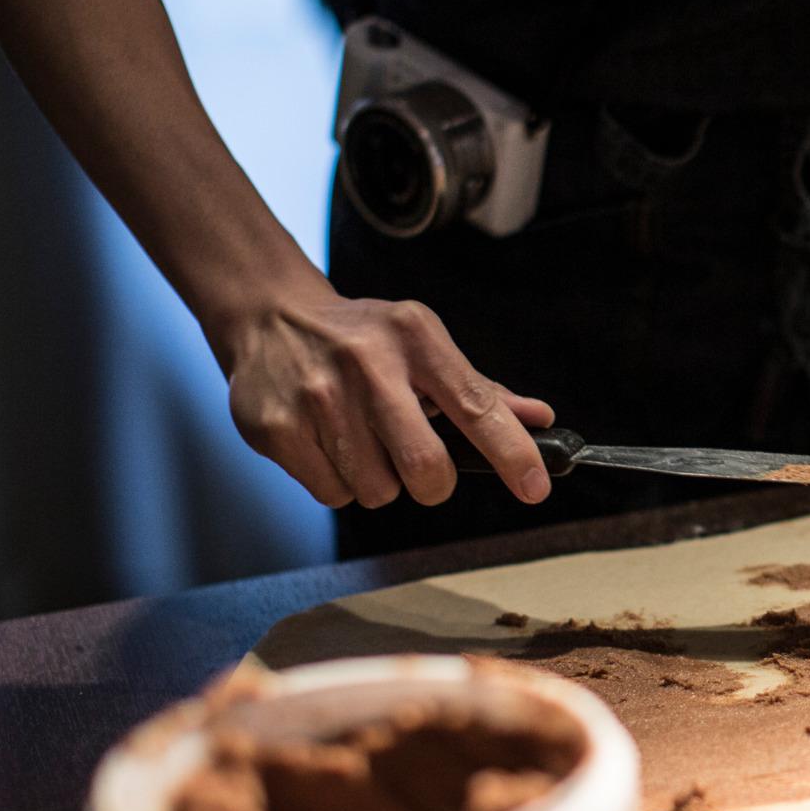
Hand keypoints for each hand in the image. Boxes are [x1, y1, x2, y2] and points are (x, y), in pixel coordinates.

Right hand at [214, 281, 555, 509]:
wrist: (270, 316)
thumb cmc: (362, 337)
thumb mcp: (422, 342)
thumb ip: (479, 388)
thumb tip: (539, 419)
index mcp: (415, 337)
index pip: (476, 406)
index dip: (512, 454)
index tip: (536, 487)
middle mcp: (368, 363)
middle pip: (426, 469)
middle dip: (433, 483)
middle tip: (419, 464)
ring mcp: (317, 397)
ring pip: (376, 491)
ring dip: (378, 479)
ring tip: (360, 438)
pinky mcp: (277, 428)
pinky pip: (333, 494)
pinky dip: (338, 482)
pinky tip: (328, 442)